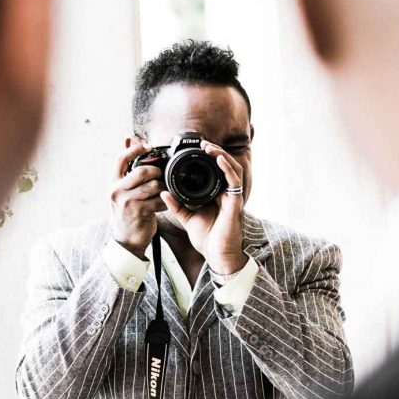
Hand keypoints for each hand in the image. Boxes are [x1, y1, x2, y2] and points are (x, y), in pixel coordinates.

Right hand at [110, 142, 163, 258]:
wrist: (125, 240)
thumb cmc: (127, 212)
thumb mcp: (122, 190)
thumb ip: (126, 168)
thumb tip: (129, 139)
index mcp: (112, 182)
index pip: (121, 158)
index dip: (135, 148)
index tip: (148, 146)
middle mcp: (116, 190)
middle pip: (142, 171)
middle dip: (156, 171)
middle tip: (161, 176)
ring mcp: (127, 201)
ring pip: (153, 185)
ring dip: (163, 187)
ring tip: (165, 191)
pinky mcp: (139, 212)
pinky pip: (158, 200)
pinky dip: (165, 200)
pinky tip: (165, 202)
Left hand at [160, 142, 247, 274]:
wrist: (217, 255)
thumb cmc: (207, 238)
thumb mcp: (187, 218)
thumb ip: (176, 205)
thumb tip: (164, 192)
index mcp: (217, 195)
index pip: (215, 171)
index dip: (208, 158)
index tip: (196, 148)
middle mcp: (227, 193)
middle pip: (226, 165)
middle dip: (215, 151)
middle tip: (202, 143)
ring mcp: (232, 197)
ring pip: (232, 168)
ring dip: (222, 155)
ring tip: (209, 147)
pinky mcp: (235, 203)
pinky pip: (234, 181)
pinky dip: (227, 168)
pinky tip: (218, 159)